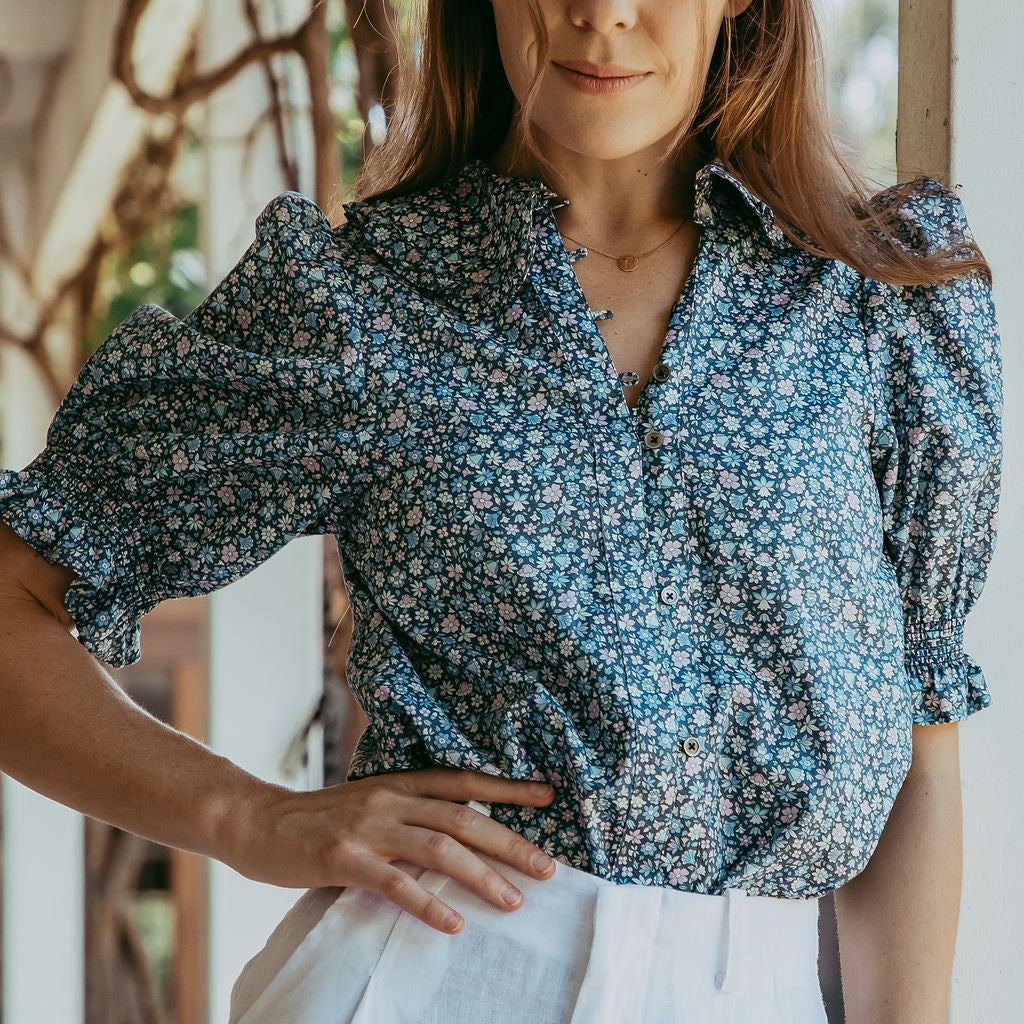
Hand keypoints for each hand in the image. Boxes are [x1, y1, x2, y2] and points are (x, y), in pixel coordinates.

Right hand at [224, 767, 558, 933]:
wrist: (257, 822)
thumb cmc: (320, 819)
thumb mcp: (371, 804)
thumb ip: (409, 814)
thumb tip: (458, 836)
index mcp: (400, 784)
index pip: (464, 781)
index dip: (507, 787)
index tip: (549, 796)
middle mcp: (390, 799)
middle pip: (463, 818)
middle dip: (510, 842)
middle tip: (548, 868)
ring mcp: (367, 827)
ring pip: (438, 848)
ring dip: (481, 876)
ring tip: (514, 902)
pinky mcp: (342, 857)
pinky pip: (394, 883)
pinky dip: (428, 905)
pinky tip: (453, 925)